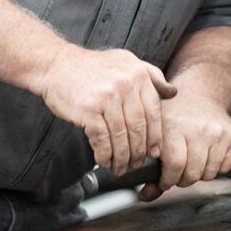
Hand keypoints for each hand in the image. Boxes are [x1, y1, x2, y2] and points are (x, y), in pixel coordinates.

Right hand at [40, 46, 176, 174]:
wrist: (57, 64)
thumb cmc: (91, 67)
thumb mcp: (126, 62)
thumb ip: (151, 75)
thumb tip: (173, 93)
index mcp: (138, 74)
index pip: (154, 112)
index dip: (155, 136)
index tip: (153, 152)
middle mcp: (126, 84)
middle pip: (139, 127)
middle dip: (138, 151)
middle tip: (136, 164)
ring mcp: (107, 97)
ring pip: (122, 137)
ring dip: (122, 158)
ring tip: (120, 167)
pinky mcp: (89, 110)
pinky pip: (102, 140)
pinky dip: (105, 155)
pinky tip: (104, 161)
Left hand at [139, 94, 230, 201]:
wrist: (200, 92)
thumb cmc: (175, 114)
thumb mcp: (157, 132)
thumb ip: (149, 167)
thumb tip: (145, 196)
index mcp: (174, 126)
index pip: (174, 166)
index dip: (167, 180)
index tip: (164, 180)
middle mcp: (198, 128)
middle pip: (192, 174)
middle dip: (182, 179)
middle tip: (177, 172)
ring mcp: (217, 132)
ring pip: (209, 174)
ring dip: (199, 173)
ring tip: (191, 160)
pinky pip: (225, 168)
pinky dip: (215, 167)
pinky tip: (206, 155)